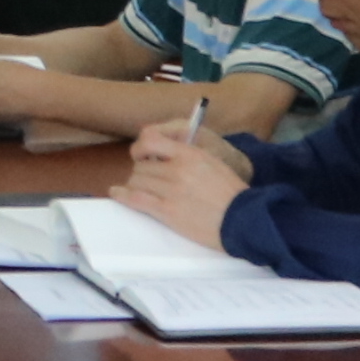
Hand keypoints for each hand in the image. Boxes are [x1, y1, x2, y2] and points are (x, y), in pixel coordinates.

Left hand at [121, 115, 242, 234]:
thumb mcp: (213, 163)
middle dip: (141, 172)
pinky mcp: (167, 211)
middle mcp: (177, 169)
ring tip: (138, 190)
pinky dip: (123, 196)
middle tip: (146, 180)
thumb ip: (188, 155)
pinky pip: (136, 199)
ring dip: (136, 185)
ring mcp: (171, 190)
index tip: (141, 155)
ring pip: (137, 181)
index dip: (141, 148)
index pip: (151, 140)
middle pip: (142, 165)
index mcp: (190, 154)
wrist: (242, 220)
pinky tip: (117, 193)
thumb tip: (164, 153)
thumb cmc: (231, 193)